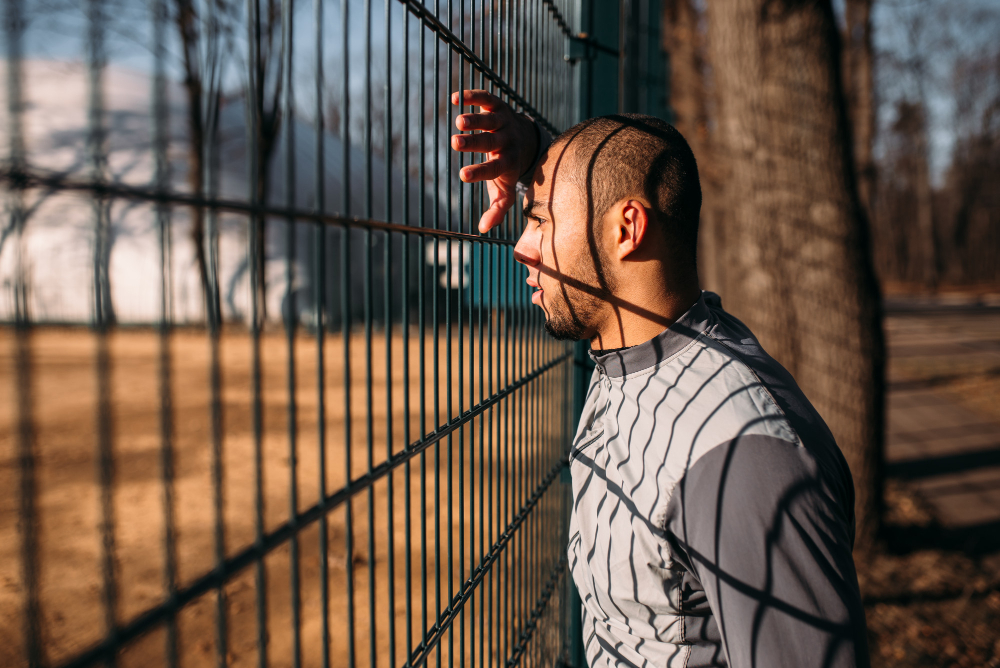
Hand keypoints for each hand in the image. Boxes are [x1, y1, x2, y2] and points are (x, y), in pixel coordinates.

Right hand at [450, 90, 538, 232]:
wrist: (526, 138)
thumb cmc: (508, 168)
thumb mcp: (505, 188)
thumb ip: (497, 208)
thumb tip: (483, 229)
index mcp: (507, 163)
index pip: (494, 169)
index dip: (480, 173)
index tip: (462, 175)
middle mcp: (506, 141)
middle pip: (491, 142)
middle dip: (475, 142)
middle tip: (456, 142)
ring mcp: (503, 122)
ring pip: (490, 119)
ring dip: (475, 119)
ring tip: (459, 121)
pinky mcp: (497, 105)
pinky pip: (486, 98)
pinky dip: (473, 96)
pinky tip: (456, 98)